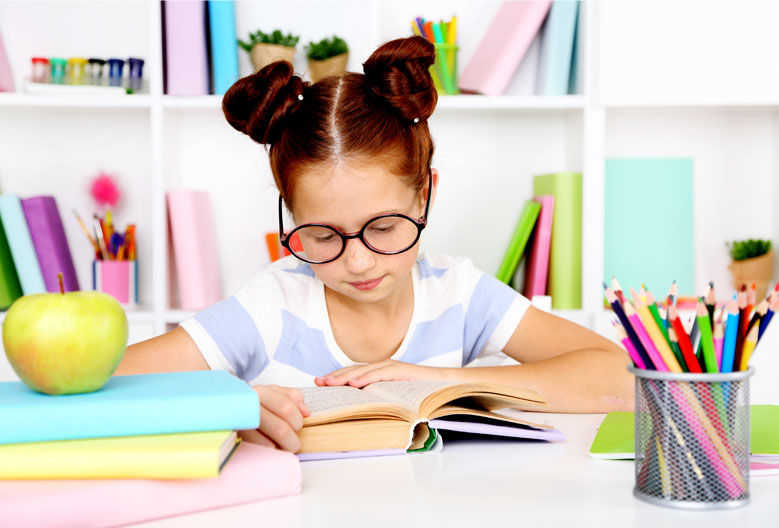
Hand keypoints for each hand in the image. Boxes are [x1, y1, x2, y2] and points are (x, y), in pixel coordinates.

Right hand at [238, 385, 309, 451]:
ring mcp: (241, 425)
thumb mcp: (273, 393)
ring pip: (270, 444)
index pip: (287, 407)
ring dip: (283, 448)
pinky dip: (270, 452)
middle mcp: (249, 407)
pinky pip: (260, 452)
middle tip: (293, 441)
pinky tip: (271, 448)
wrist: (226, 411)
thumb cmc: (255, 404)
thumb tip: (306, 412)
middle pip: (281, 429)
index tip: (298, 426)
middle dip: (292, 440)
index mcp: (261, 392)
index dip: (297, 420)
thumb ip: (292, 398)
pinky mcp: (236, 440)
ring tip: (285, 447)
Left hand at [314, 360, 448, 387]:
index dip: (335, 377)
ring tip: (330, 383)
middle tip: (318, 383)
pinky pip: (380, 374)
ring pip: (363, 371)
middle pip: (353, 370)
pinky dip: (366, 378)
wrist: (443, 384)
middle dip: (335, 376)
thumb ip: (376, 396)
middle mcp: (382, 366)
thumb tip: (358, 408)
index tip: (319, 383)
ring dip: (345, 377)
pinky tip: (354, 384)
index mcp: (378, 372)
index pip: (352, 373)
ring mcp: (391, 367)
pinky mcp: (401, 371)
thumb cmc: (418, 393)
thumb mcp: (392, 395)